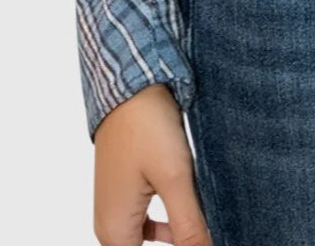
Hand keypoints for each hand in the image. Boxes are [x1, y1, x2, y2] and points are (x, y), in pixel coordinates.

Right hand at [93, 84, 211, 245]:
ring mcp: (116, 209)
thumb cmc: (146, 126)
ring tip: (202, 227)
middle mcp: (109, 226)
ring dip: (175, 240)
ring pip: (147, 242)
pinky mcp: (125, 192)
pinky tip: (191, 212)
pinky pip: (147, 223)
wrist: (130, 84)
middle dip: (179, 245)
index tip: (199, 240)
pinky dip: (168, 225)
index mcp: (115, 232)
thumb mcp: (175, 178)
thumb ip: (189, 227)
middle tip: (205, 233)